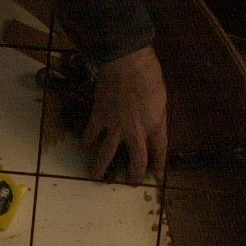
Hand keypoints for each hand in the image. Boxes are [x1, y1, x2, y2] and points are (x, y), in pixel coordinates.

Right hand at [84, 46, 168, 184]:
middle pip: (136, 161)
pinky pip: (90, 135)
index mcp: (155, 126)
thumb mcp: (161, 97)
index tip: (156, 175)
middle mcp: (136, 132)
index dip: (159, 166)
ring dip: (101, 168)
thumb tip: (153, 123)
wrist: (127, 62)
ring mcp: (115, 127)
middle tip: (131, 183)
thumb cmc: (149, 75)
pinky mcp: (99, 118)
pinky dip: (86, 142)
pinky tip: (83, 148)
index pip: (159, 152)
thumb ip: (157, 115)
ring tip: (96, 177)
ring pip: (107, 154)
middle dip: (134, 175)